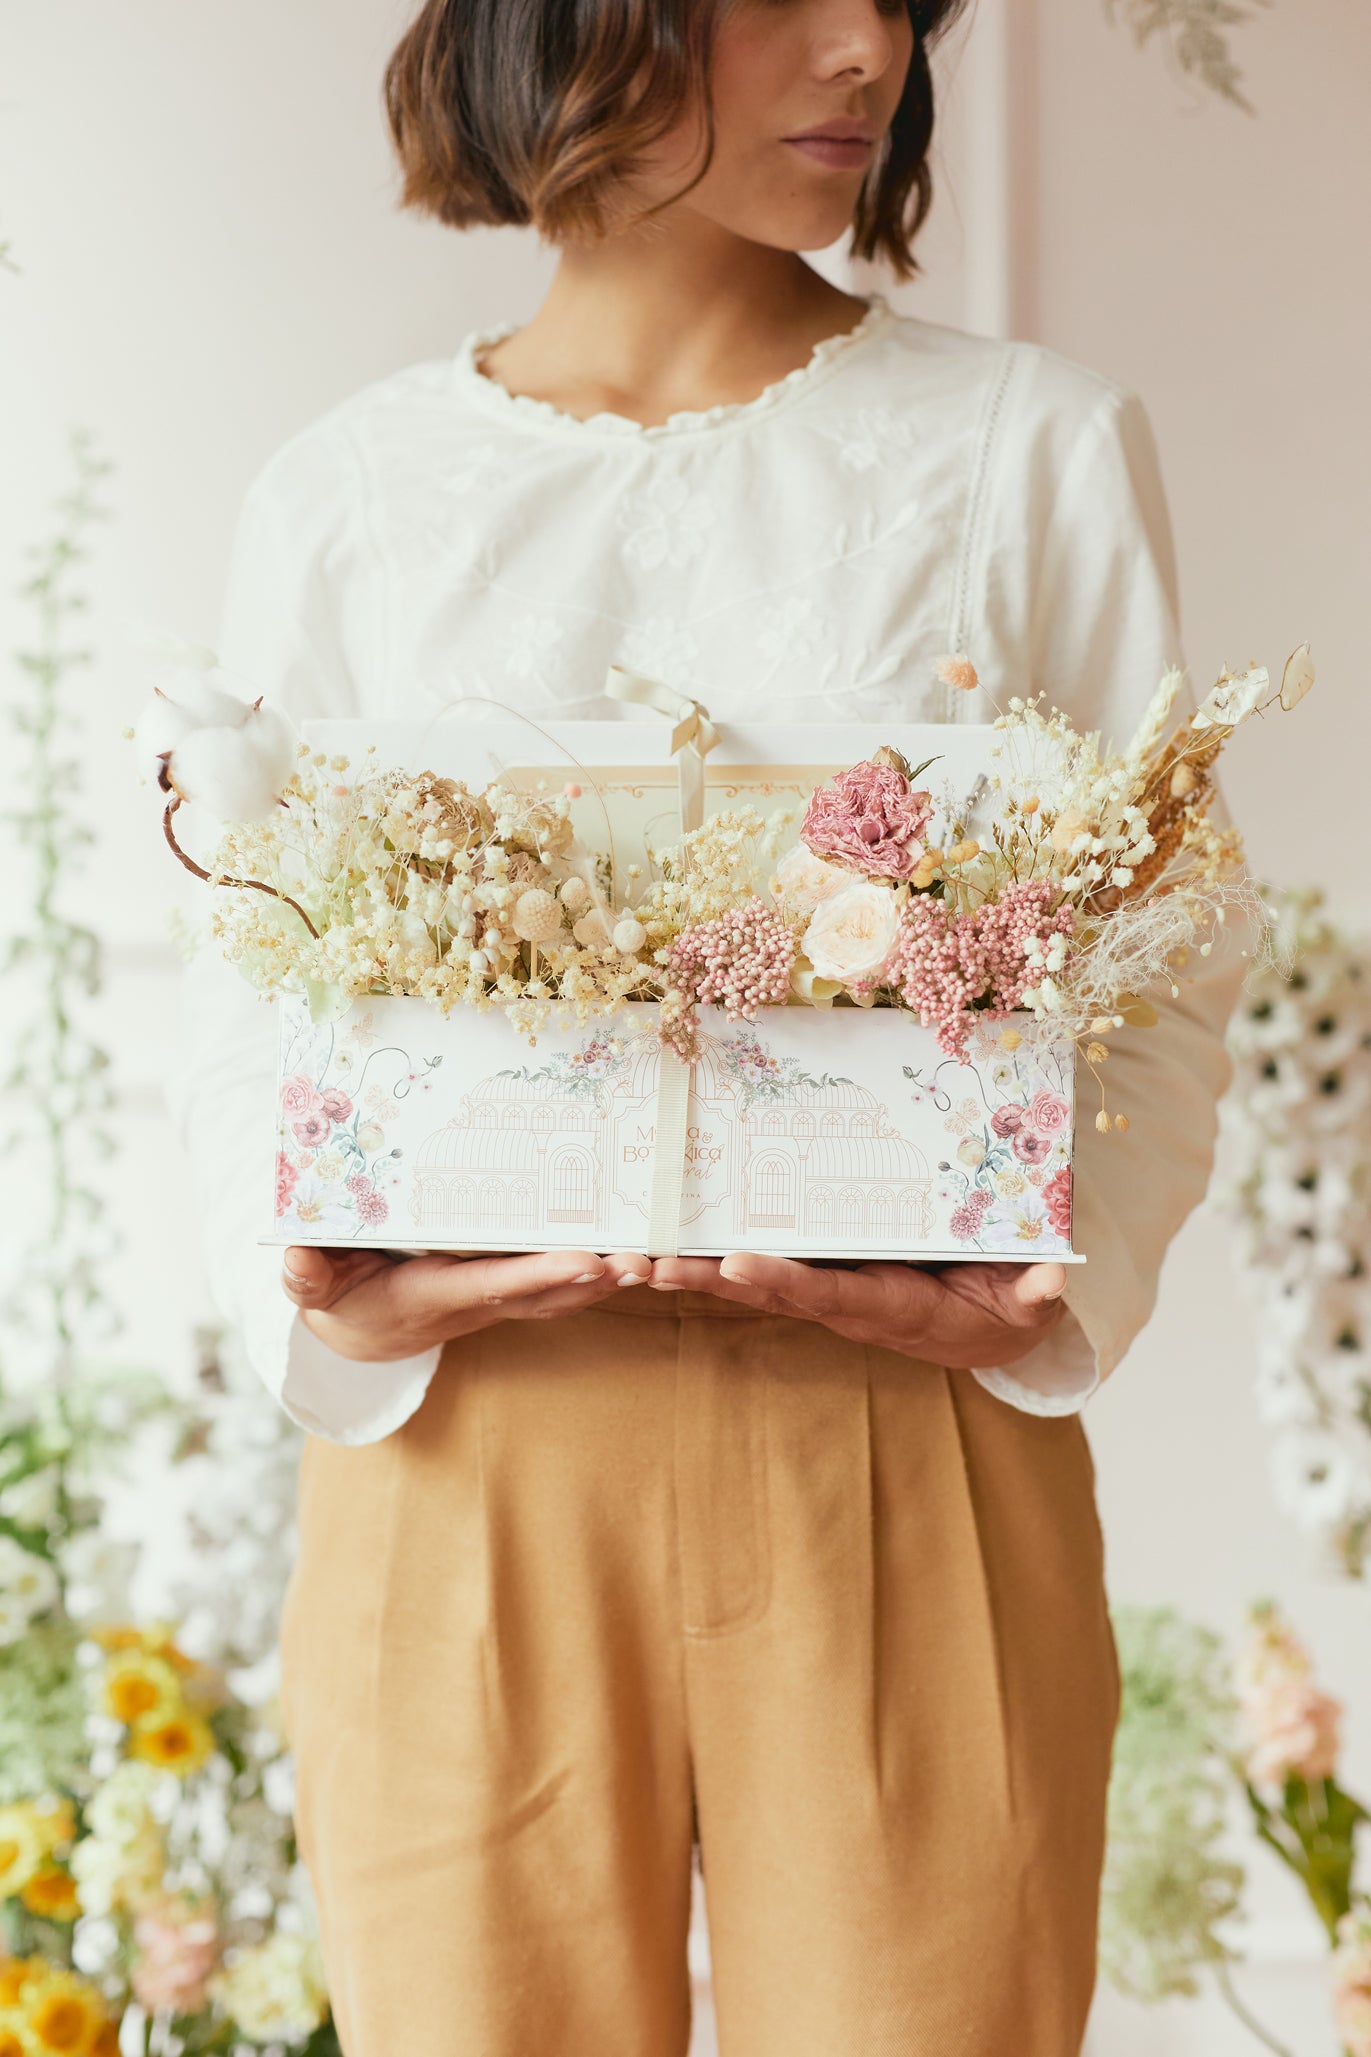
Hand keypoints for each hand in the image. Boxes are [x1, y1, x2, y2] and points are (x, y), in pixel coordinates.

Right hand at [281, 1246, 650, 1361]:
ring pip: (558, 1290)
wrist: (356, 1332)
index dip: (539, 1275)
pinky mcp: (504, 1289)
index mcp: (428, 1297)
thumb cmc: (335, 1297)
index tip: (585, 1261)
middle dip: (591, 1279)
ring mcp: (493, 1299)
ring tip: (654, 1258)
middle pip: (541, 1291)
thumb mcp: (311, 1288)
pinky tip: (633, 1252)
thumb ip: (305, 1276)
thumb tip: (295, 1259)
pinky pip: (555, 1282)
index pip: (491, 1284)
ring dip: (606, 1279)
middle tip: (641, 1261)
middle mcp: (472, 1303)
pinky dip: (596, 1272)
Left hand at [647, 1254, 1067, 1369]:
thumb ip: (1035, 1292)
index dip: (784, 1280)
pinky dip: (716, 1257)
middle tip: (652, 1265)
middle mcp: (850, 1302)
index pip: (831, 1292)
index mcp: (893, 1306)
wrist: (992, 1324)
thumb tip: (1051, 1279)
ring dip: (698, 1271)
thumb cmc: (1009, 1304)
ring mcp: (832, 1289)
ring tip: (637, 1259)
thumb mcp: (1030, 1301)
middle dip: (711, 1279)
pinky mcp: (826, 1272)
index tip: (737, 1263)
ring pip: (757, 1279)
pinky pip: (767, 1264)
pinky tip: (669, 1243)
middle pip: (772, 1290)